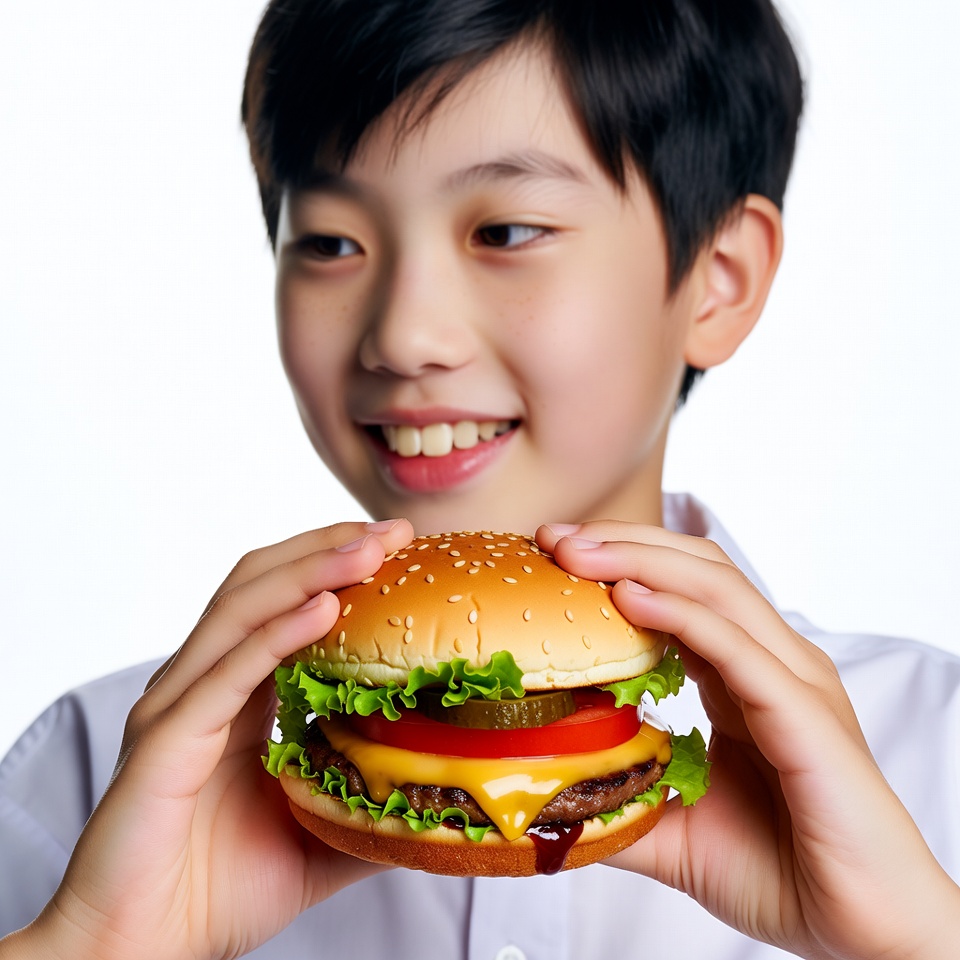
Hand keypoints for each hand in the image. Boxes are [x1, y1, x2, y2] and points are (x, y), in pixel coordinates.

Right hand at [6, 519, 413, 959]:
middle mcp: (200, 684)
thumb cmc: (219, 891)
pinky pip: (227, 673)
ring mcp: (178, 706)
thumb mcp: (320, 832)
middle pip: (261, 584)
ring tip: (368, 549)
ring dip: (309, 571)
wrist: (142, 954)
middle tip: (391, 531)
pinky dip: (276, 634)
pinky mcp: (164, 741)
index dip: (333, 565)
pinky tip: (323, 608)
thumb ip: (369, 796)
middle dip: (327, 547)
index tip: (396, 546)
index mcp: (233, 696)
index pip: (281, 602)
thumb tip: (441, 784)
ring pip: (243, 610)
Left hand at [538, 521, 959, 959]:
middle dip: (622, 543)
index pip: (682, 589)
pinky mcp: (806, 713)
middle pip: (698, 569)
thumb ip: (620, 802)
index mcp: (743, 676)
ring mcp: (793, 681)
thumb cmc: (780, 872)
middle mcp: (771, 663)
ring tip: (577, 553)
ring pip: (716, 589)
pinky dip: (681, 614)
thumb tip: (547, 798)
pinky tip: (630, 598)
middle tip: (555, 538)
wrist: (861, 931)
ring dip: (640, 560)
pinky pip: (737, 647)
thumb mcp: (674, 828)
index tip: (552, 555)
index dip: (619, 562)